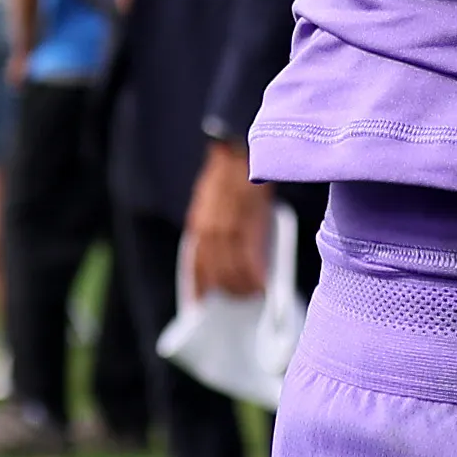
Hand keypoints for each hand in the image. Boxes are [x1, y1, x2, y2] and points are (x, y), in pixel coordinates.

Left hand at [183, 137, 266, 306]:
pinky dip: (256, 278)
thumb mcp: (210, 203)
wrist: (242, 150)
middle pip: (216, 273)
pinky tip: (262, 286)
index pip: (195, 266)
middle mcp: (210, 230)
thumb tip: (218, 258)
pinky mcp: (251, 225)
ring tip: (251, 296)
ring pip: (233, 271)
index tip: (200, 306)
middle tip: (237, 302)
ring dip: (242, 288)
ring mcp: (230, 228)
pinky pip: (251, 262)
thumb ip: (211, 229)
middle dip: (226, 291)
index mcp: (199, 226)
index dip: (198, 289)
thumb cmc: (230, 176)